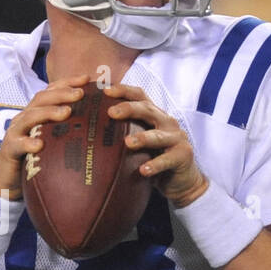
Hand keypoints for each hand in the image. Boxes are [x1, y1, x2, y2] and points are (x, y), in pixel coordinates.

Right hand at [0, 74, 88, 199]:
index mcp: (36, 112)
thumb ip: (67, 129)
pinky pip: (18, 144)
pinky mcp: (9, 149)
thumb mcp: (51, 139)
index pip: (51, 91)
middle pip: (41, 99)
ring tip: (66, 112)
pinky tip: (40, 145)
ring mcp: (15, 132)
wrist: (7, 178)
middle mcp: (25, 117)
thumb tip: (97, 125)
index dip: (68, 82)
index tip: (87, 79)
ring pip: (30, 116)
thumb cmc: (33, 157)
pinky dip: (28, 143)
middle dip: (61, 93)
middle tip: (80, 94)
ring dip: (48, 112)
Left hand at [103, 84, 207, 206]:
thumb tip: (87, 130)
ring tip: (128, 143)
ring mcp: (177, 138)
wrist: (182, 179)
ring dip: (143, 138)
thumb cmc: (155, 157)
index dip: (123, 90)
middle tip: (111, 112)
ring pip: (158, 136)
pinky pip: (167, 160)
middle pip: (148, 110)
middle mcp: (167, 122)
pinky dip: (155, 165)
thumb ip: (123, 133)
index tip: (104, 90)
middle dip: (129, 109)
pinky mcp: (183, 155)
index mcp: (154, 115)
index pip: (140, 96)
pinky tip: (143, 170)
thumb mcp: (140, 142)